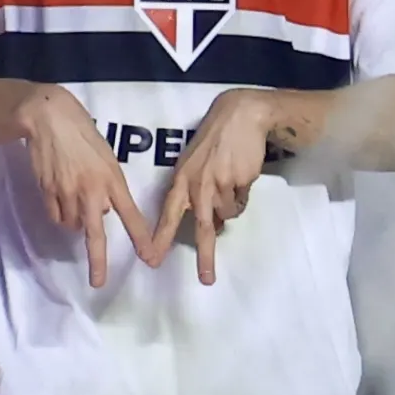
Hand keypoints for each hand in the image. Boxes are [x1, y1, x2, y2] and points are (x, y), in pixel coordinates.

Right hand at [18, 87, 153, 287]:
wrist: (51, 119)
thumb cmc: (84, 135)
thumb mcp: (106, 158)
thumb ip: (108, 185)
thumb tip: (102, 213)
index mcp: (112, 178)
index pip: (130, 214)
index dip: (140, 237)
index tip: (149, 257)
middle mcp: (91, 189)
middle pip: (95, 234)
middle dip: (97, 261)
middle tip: (98, 282)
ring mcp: (68, 192)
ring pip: (73, 225)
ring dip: (76, 222)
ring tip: (76, 198)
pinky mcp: (48, 192)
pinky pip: (56, 216)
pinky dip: (60, 214)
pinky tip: (61, 197)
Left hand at [151, 89, 274, 284]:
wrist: (239, 116)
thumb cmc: (213, 141)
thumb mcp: (194, 164)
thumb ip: (195, 192)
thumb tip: (211, 225)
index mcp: (181, 180)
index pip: (168, 214)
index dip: (160, 238)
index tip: (151, 260)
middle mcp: (198, 184)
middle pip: (202, 227)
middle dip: (205, 256)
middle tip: (206, 279)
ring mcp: (221, 183)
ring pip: (227, 214)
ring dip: (230, 207)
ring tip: (230, 182)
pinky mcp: (240, 180)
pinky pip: (242, 201)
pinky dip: (242, 194)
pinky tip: (240, 174)